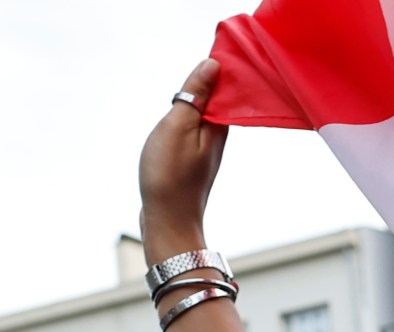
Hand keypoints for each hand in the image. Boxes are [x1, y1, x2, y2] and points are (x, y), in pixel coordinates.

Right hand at [139, 58, 227, 258]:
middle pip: (216, 101)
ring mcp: (205, 152)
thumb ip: (195, 96)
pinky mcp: (192, 163)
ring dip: (198, 101)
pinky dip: (189, 119)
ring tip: (191, 84)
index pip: (226, 88)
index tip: (216, 47)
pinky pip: (193, 132)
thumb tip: (214, 64)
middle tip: (201, 63)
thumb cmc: (170, 175)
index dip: (220, 68)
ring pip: (204, 117)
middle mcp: (218, 139)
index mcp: (220, 126)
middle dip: (210, 82)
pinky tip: (181, 116)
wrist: (167, 222)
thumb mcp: (179, 125)